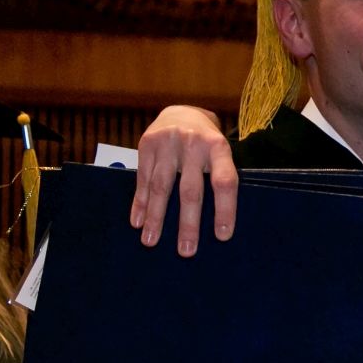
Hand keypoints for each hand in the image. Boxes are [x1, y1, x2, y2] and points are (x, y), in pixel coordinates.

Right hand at [129, 105, 237, 255]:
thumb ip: (219, 177)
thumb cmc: (206, 143)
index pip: (224, 181)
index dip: (225, 209)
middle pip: (190, 189)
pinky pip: (142, 179)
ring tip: (151, 242)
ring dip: (156, 217)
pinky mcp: (147, 144)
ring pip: (161, 186)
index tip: (222, 236)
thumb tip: (221, 225)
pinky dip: (140, 203)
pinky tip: (138, 223)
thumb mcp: (219, 153)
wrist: (181, 112)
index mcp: (219, 147)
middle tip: (186, 251)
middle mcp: (194, 144)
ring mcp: (168, 143)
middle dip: (187, 223)